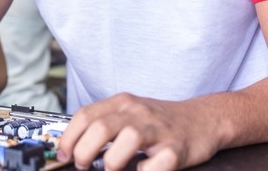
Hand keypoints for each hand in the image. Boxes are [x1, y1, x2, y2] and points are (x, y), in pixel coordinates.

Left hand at [57, 93, 220, 170]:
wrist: (205, 119)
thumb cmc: (162, 121)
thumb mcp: (131, 113)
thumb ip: (105, 123)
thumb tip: (74, 145)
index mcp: (123, 103)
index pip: (85, 115)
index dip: (69, 137)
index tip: (63, 154)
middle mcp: (138, 112)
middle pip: (101, 127)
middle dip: (84, 152)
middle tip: (84, 165)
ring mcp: (158, 130)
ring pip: (127, 140)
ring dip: (112, 161)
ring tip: (111, 168)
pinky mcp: (176, 149)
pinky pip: (155, 164)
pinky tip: (141, 170)